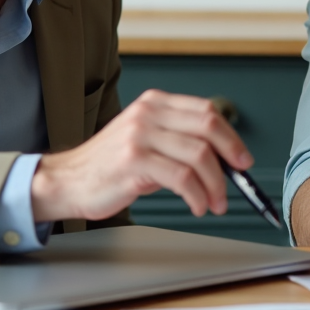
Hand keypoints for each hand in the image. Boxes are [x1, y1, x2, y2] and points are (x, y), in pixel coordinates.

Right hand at [30, 89, 251, 221]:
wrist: (68, 180)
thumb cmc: (109, 165)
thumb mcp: (146, 140)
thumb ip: (179, 141)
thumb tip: (223, 159)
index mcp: (155, 103)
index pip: (206, 111)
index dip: (231, 136)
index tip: (242, 159)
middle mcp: (148, 113)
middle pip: (208, 128)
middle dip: (231, 156)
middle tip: (240, 178)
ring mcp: (140, 135)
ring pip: (199, 156)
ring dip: (216, 185)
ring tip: (215, 202)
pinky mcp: (134, 160)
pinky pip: (182, 178)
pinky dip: (197, 196)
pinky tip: (197, 206)